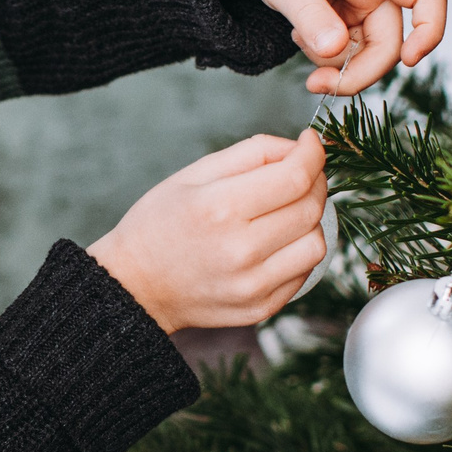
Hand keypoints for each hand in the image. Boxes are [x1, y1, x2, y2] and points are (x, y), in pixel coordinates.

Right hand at [89, 129, 327, 331]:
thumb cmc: (160, 222)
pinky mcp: (260, 308)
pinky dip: (297, 250)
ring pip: (316, 244)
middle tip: (298, 173)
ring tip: (285, 211)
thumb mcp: (193, 174)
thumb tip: (299, 148)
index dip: (312, 154)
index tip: (310, 143)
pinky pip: (304, 273)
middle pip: (310, 208)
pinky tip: (274, 241)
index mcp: (220, 208)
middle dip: (313, 182)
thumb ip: (252, 153)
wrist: (134, 286)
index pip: (294, 177)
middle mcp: (240, 250)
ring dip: (310, 220)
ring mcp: (252, 285)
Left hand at [199, 0, 446, 95]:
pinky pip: (348, 51)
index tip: (410, 60)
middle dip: (357, 72)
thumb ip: (310, 15)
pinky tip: (300, 35)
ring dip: (336, 65)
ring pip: (368, 54)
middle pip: (391, 44)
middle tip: (316, 85)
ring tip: (298, 38)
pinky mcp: (345, 18)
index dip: (430, 29)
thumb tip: (335, 52)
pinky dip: (325, 56)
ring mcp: (361, 4)